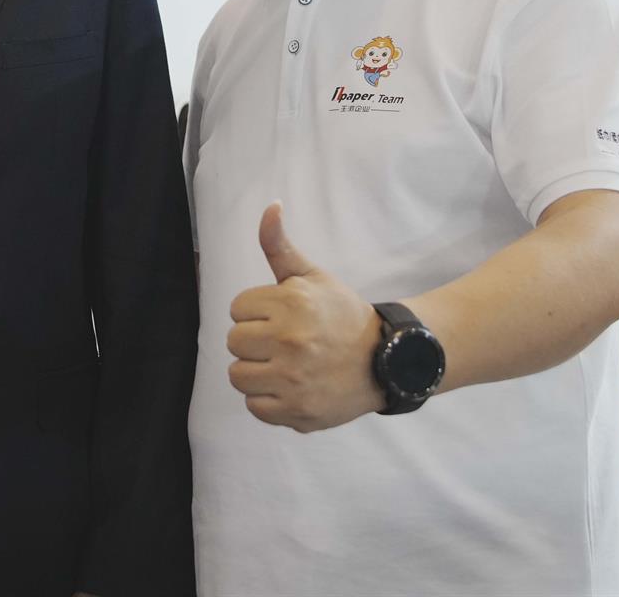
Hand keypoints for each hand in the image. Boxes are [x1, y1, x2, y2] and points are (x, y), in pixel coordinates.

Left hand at [225, 203, 384, 432]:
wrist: (385, 360)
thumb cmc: (342, 314)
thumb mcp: (313, 276)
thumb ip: (280, 246)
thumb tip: (270, 206)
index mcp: (291, 304)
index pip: (237, 308)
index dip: (255, 311)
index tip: (279, 316)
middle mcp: (290, 342)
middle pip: (233, 341)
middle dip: (253, 340)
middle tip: (281, 341)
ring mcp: (294, 380)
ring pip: (238, 375)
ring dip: (255, 371)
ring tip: (281, 365)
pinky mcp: (298, 412)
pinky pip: (255, 407)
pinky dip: (267, 400)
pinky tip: (289, 386)